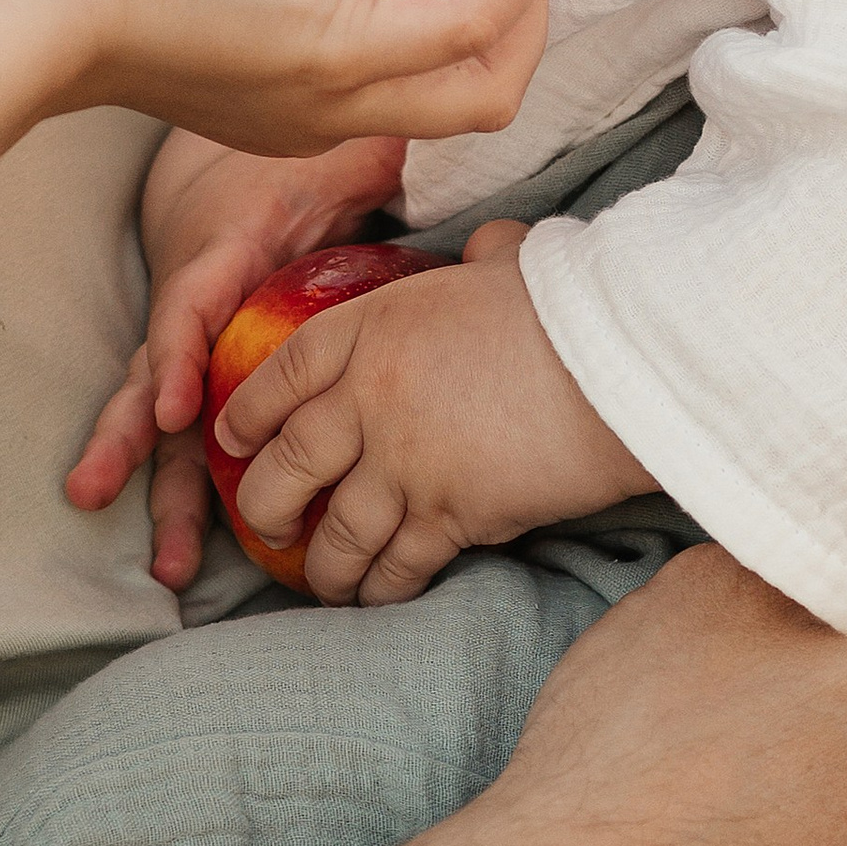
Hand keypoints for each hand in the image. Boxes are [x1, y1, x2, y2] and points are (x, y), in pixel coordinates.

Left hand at [0, 0, 549, 158]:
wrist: (25, 2)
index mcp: (280, 96)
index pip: (405, 83)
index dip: (452, 9)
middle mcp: (322, 115)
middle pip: (476, 99)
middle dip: (516, 9)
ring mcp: (338, 95)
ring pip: (492, 80)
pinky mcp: (342, 54)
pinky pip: (472, 24)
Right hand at [63, 127, 406, 584]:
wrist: (233, 179)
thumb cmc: (288, 172)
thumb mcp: (326, 156)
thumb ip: (361, 157)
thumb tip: (403, 141)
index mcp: (219, 255)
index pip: (188, 304)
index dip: (175, 354)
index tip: (171, 408)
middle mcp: (191, 312)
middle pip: (151, 379)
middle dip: (126, 440)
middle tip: (96, 493)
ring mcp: (189, 354)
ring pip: (160, 428)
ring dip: (159, 494)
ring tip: (165, 567)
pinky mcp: (201, 384)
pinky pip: (187, 443)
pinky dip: (183, 497)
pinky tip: (188, 559)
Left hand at [217, 222, 645, 603]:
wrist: (613, 360)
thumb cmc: (568, 303)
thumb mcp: (508, 261)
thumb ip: (483, 258)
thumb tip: (491, 248)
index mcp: (374, 327)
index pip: (286, 371)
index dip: (250, 409)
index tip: (233, 436)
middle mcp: (370, 398)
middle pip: (289, 462)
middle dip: (264, 502)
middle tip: (263, 522)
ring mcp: (403, 463)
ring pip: (335, 532)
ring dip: (320, 565)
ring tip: (319, 581)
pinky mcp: (447, 516)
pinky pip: (395, 566)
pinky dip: (380, 589)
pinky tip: (376, 597)